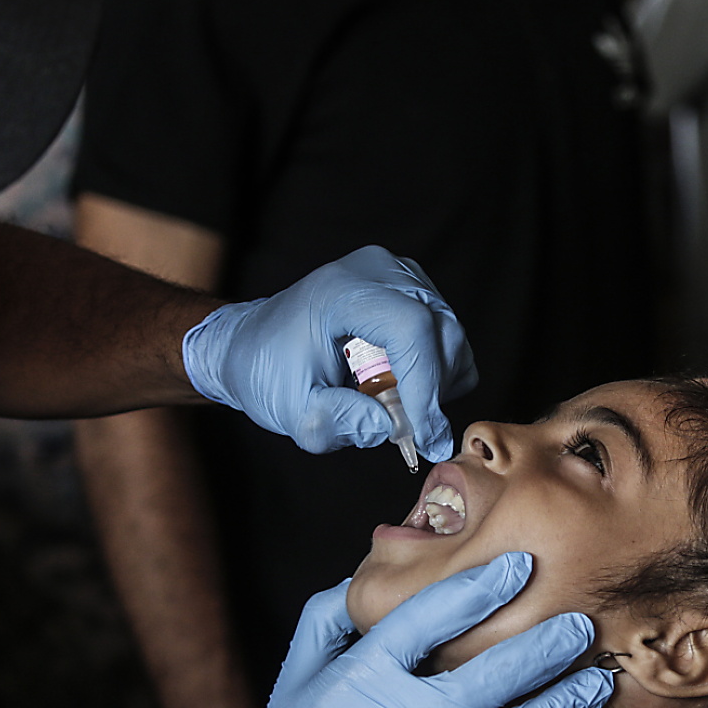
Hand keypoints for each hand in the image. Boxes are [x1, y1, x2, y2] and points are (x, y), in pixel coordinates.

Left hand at [181, 245, 475, 461]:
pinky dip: (435, 370)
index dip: (426, 385)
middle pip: (441, 332)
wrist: (255, 342)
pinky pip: (449, 336)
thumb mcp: (293, 411)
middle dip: (431, 391)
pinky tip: (398, 381)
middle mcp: (377, 271)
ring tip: (388, 400)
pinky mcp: (413, 287)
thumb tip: (389, 426)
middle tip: (402, 428)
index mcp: (341, 291)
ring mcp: (399, 274)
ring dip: (433, 382)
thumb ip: (339, 423)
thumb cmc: (269, 371)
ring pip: (452, 337)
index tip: (425, 437)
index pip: (411, 327)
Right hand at [203, 553, 612, 707]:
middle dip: (542, 647)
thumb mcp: (296, 673)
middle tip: (580, 625)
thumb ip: (329, 615)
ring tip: (597, 681)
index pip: (428, 619)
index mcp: (362, 678)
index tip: (522, 565)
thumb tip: (369, 571)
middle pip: (486, 677)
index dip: (480, 588)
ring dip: (560, 706)